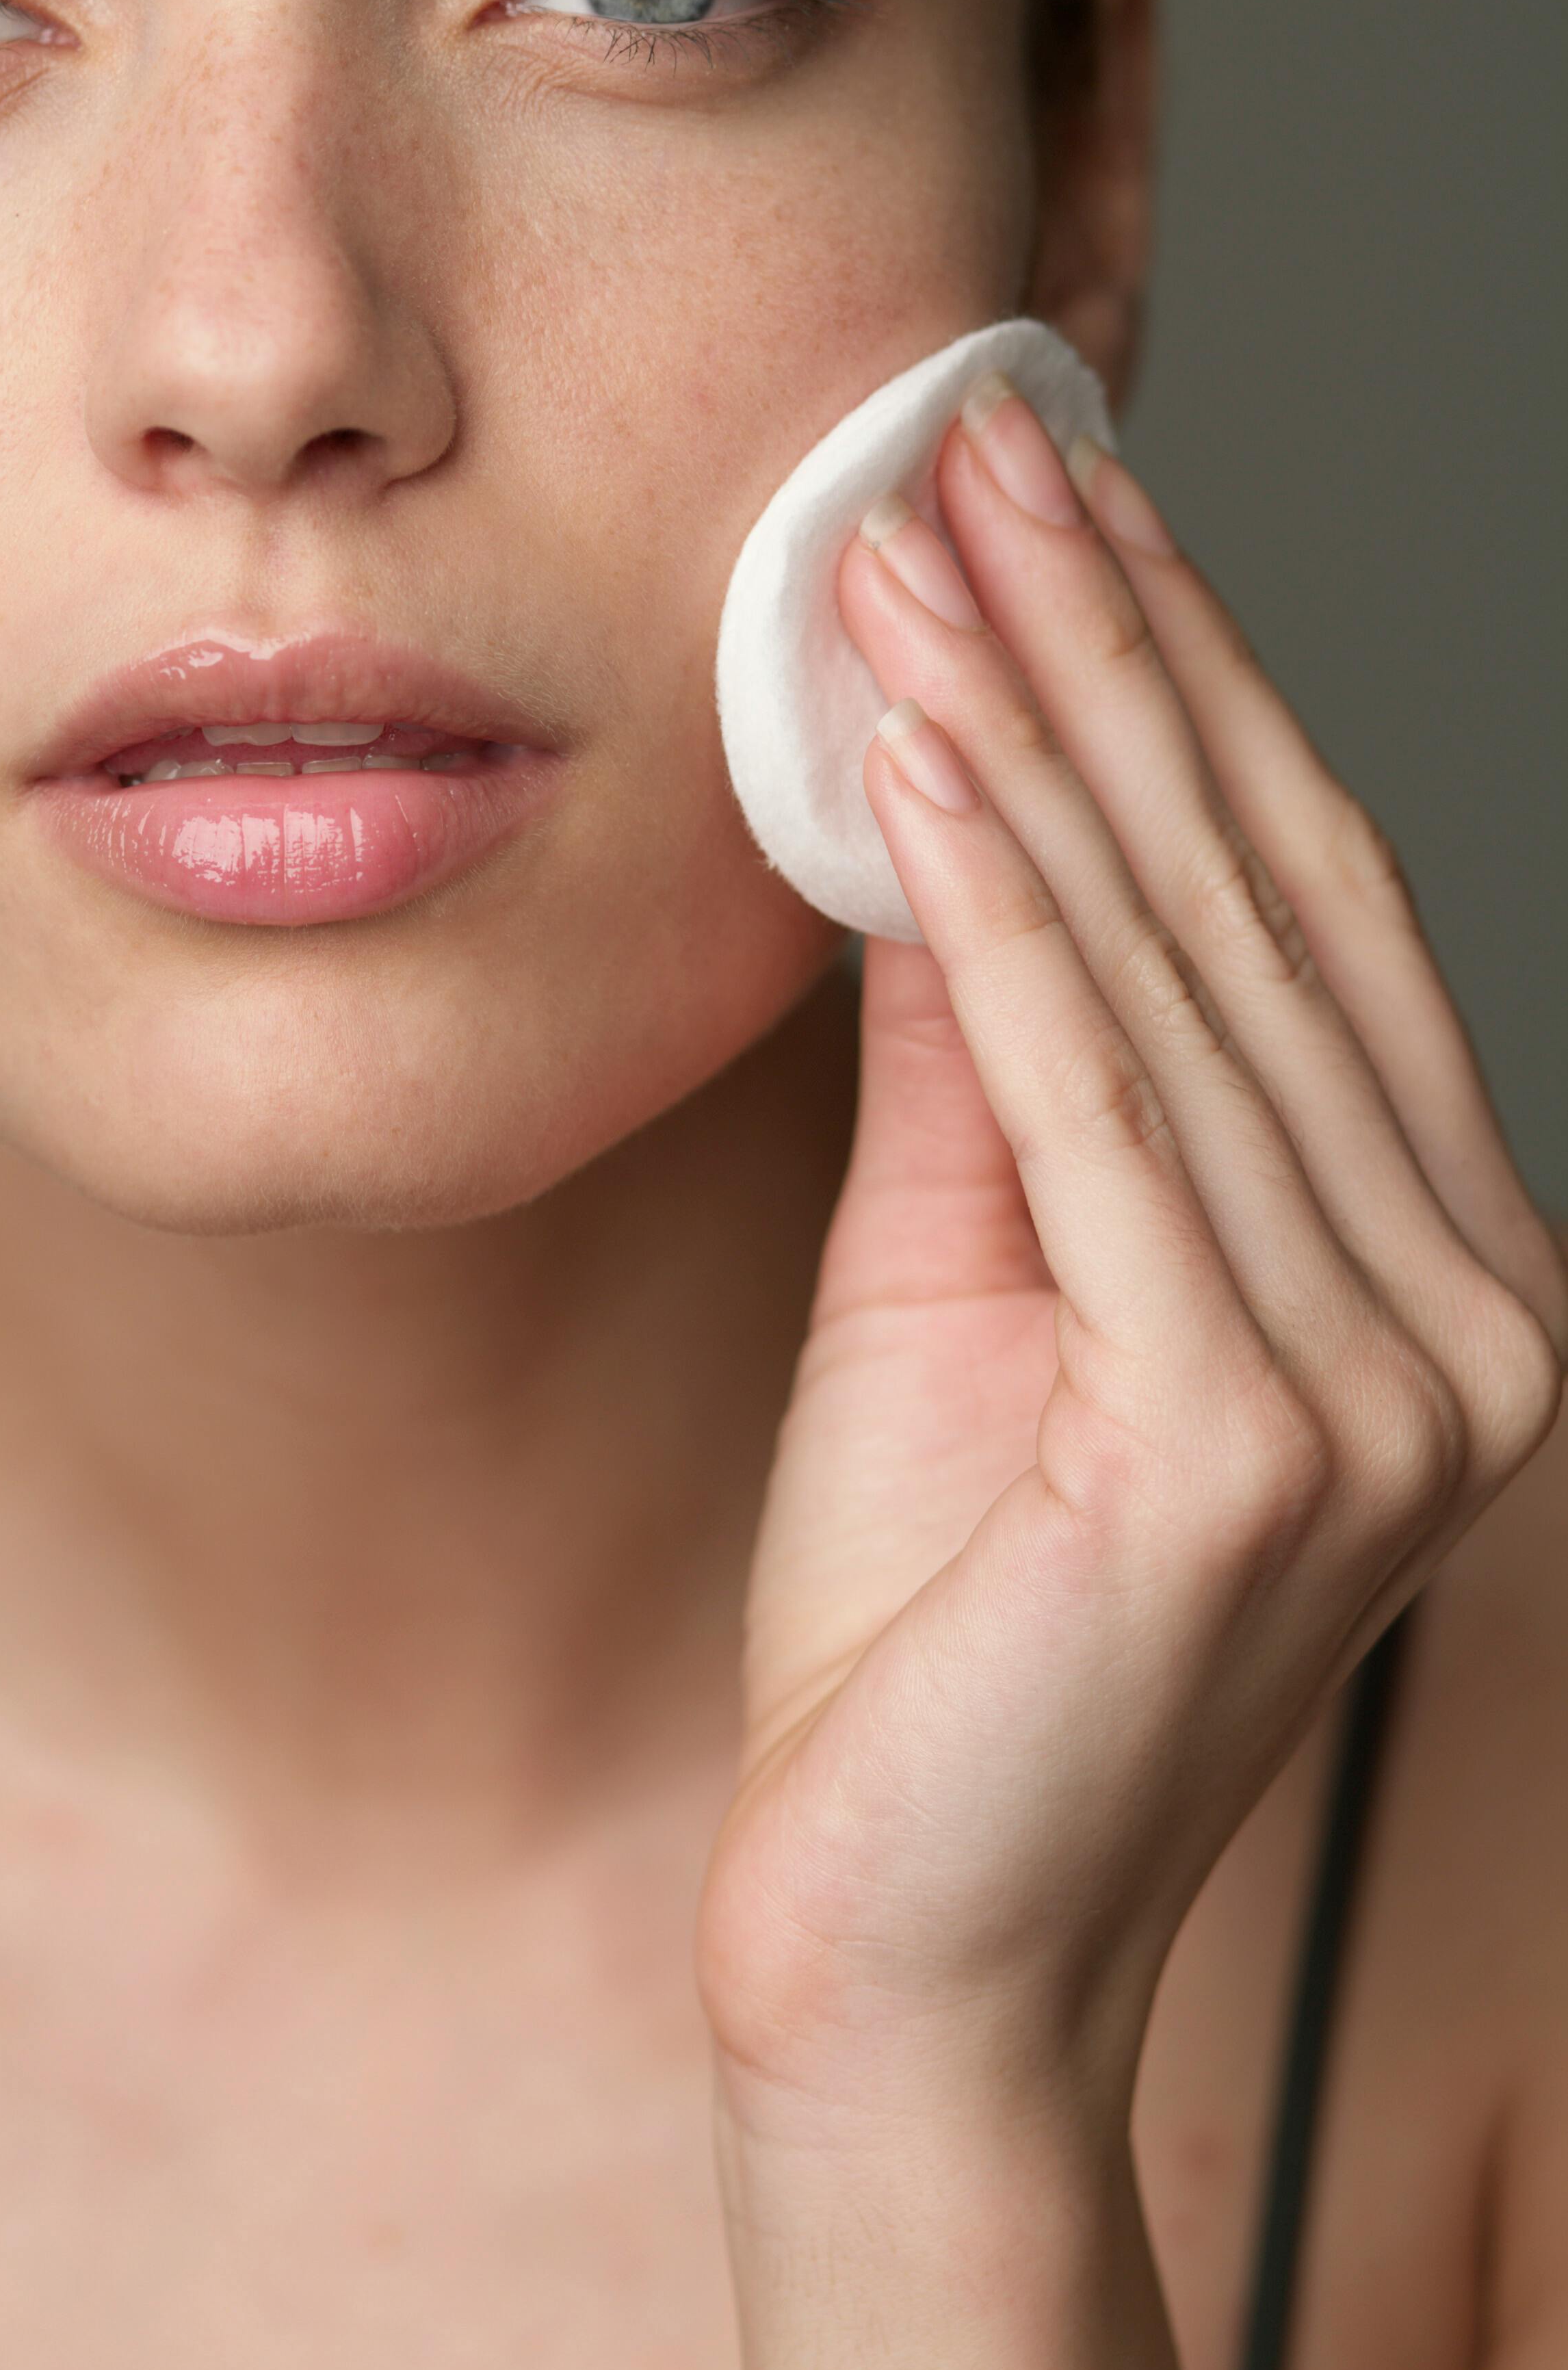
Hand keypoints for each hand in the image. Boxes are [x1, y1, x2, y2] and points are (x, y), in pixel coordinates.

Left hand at [699, 373, 1562, 2114]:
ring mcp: (1388, 1388)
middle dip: (1109, 644)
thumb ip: (983, 1047)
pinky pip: (1092, 1105)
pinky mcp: (1252, 1443)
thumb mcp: (964, 1271)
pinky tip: (915, 736)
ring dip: (1036, 725)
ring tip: (912, 533)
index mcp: (1438, 1270)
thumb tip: (944, 788)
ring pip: (1177, 971)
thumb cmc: (925, 1619)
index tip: (1056, 494)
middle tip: (977, 435)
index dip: (1182, 680)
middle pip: (1259, 902)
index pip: (1305, 907)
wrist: (901, 1934)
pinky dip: (993, 906)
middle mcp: (1469, 1314)